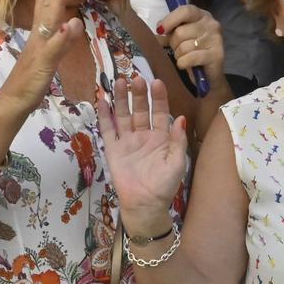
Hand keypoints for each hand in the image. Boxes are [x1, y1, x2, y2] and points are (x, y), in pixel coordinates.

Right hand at [0, 0, 85, 112]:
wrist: (12, 102)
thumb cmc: (29, 81)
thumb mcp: (48, 57)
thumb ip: (59, 40)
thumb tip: (70, 22)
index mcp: (38, 36)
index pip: (44, 6)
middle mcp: (37, 38)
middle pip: (45, 7)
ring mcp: (39, 50)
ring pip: (47, 23)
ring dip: (54, 2)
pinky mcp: (41, 65)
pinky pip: (52, 50)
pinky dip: (60, 37)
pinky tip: (69, 25)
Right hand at [99, 73, 188, 234]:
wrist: (145, 205)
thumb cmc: (164, 186)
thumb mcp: (177, 162)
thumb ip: (178, 140)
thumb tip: (180, 118)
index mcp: (161, 137)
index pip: (160, 112)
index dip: (158, 98)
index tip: (157, 82)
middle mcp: (143, 135)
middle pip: (140, 109)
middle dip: (139, 94)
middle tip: (136, 78)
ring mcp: (127, 141)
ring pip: (123, 115)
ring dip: (122, 98)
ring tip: (119, 81)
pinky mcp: (113, 149)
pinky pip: (108, 129)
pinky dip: (105, 115)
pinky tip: (103, 100)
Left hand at [156, 2, 223, 87]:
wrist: (209, 75)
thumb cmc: (192, 53)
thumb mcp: (179, 38)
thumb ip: (169, 31)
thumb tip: (158, 30)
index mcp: (201, 15)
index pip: (185, 11)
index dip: (170, 20)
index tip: (160, 30)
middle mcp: (211, 24)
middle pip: (180, 32)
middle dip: (173, 44)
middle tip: (177, 49)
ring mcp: (216, 39)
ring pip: (184, 47)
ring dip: (178, 55)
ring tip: (184, 57)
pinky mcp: (216, 55)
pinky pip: (190, 58)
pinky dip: (183, 63)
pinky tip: (186, 64)